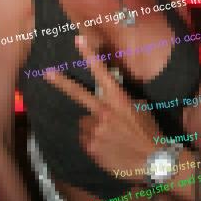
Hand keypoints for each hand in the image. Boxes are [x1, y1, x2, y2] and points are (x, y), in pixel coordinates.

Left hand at [44, 36, 158, 179]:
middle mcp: (104, 112)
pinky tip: (108, 147)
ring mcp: (96, 130)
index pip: (102, 73)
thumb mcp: (140, 108)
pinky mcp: (91, 146)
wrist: (153, 160)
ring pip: (85, 123)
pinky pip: (85, 139)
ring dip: (93, 127)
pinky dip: (93, 142)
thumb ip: (122, 99)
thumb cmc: (149, 132)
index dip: (89, 55)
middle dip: (61, 82)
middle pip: (78, 94)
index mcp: (119, 100)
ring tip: (111, 137)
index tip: (78, 40)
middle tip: (47, 73)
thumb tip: (109, 95)